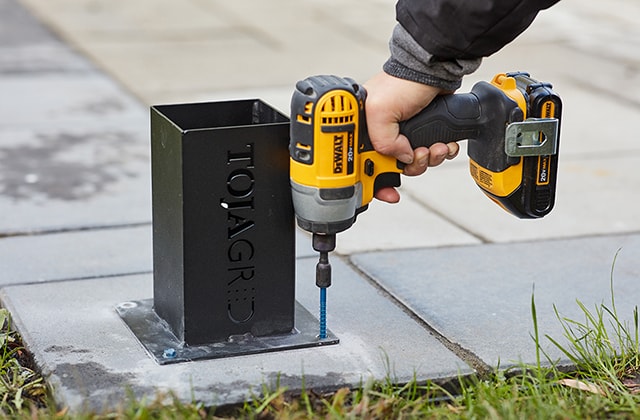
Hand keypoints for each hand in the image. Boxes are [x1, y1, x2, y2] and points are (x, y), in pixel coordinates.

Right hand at [363, 72, 458, 202]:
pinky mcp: (423, 131)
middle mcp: (382, 133)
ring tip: (436, 146)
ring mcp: (404, 133)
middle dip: (411, 167)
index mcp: (365, 129)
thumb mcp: (380, 112)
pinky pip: (430, 153)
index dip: (375, 182)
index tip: (388, 192)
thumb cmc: (402, 82)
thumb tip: (401, 159)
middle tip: (420, 155)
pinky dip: (441, 152)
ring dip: (429, 159)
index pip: (363, 163)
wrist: (433, 70)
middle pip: (393, 167)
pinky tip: (445, 143)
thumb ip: (383, 142)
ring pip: (414, 162)